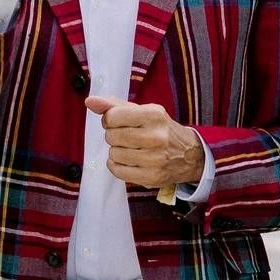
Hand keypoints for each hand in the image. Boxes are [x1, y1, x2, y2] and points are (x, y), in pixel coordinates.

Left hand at [85, 96, 203, 188]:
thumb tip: (89, 101)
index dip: (110, 120)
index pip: (112, 116)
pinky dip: (116, 165)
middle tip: (125, 136)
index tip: (118, 122)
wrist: (190, 155)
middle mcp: (156, 137)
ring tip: (130, 149)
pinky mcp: (151, 177)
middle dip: (113, 135)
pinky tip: (127, 160)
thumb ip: (114, 105)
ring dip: (116, 151)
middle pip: (112, 136)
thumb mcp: (143, 111)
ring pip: (113, 154)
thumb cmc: (161, 129)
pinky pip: (117, 171)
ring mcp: (155, 159)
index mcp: (154, 115)